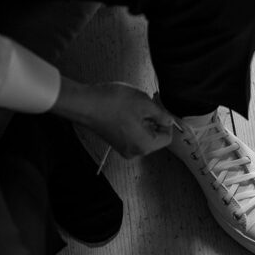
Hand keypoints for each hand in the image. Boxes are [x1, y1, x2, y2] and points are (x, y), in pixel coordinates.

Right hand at [51, 79, 173, 157]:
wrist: (86, 103)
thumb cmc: (111, 103)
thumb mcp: (145, 104)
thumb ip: (162, 115)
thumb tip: (169, 120)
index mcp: (144, 145)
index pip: (167, 138)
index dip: (167, 122)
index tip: (162, 111)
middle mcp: (135, 151)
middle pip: (155, 137)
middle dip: (154, 120)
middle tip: (149, 104)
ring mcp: (124, 148)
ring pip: (143, 135)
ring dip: (143, 120)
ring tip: (135, 106)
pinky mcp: (116, 142)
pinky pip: (132, 134)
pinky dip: (133, 122)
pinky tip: (127, 110)